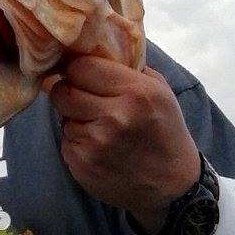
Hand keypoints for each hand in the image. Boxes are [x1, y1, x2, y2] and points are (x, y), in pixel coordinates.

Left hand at [47, 57, 199, 234]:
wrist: (172, 186)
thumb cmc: (165, 131)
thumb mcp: (159, 90)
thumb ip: (127, 67)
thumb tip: (91, 47)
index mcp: (136, 93)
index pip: (81, 66)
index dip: (78, 69)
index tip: (82, 74)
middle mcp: (114, 117)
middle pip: (63, 91)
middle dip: (69, 91)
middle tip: (84, 98)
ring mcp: (95, 144)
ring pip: (62, 117)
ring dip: (75, 118)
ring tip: (99, 126)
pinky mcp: (81, 165)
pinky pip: (65, 141)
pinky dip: (76, 141)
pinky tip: (98, 147)